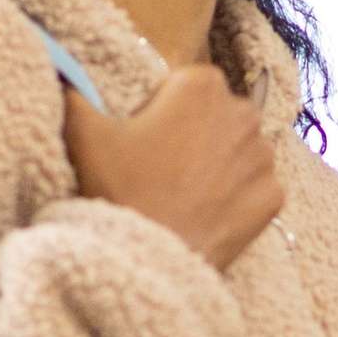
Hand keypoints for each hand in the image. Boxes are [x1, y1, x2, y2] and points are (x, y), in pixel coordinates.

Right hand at [57, 63, 286, 270]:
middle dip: (194, 133)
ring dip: (217, 164)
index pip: (184, 84)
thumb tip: (64, 75)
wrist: (146, 261)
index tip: (142, 135)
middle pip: (216, 115)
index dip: (161, 108)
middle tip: (159, 167)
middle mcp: (244, 113)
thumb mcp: (83, 134)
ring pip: (238, 151)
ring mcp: (263, 158)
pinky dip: (235, 198)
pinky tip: (204, 211)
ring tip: (180, 192)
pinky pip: (255, 188)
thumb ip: (73, 92)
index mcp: (202, 85)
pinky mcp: (273, 197)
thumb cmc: (117, 190)